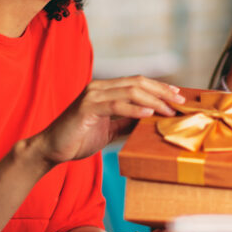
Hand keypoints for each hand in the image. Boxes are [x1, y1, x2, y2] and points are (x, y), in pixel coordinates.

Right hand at [31, 76, 184, 164]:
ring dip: (154, 100)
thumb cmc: (78, 139)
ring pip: (130, 91)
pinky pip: (116, 105)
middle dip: (162, 91)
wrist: (52, 149)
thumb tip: (150, 119)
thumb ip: (127, 121)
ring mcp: (92, 95)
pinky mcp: (87, 107)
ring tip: (169, 110)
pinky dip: (134, 108)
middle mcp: (98, 87)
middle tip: (180, 102)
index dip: (159, 87)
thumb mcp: (109, 129)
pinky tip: (149, 113)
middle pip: (137, 82)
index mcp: (104, 89)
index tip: (178, 95)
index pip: (137, 82)